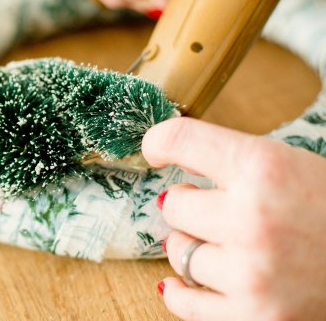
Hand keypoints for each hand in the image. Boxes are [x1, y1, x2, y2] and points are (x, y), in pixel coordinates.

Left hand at [142, 117, 325, 320]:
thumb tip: (164, 153)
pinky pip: (186, 304)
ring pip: (178, 253)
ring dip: (194, 247)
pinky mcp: (256, 316)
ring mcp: (252, 273)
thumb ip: (228, 160)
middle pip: (172, 204)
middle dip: (189, 205)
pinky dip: (182, 293)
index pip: (179, 139)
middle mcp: (253, 218)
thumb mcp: (286, 164)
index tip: (156, 150)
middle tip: (213, 208)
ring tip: (225, 244)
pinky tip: (184, 284)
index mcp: (262, 167)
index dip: (159, 142)